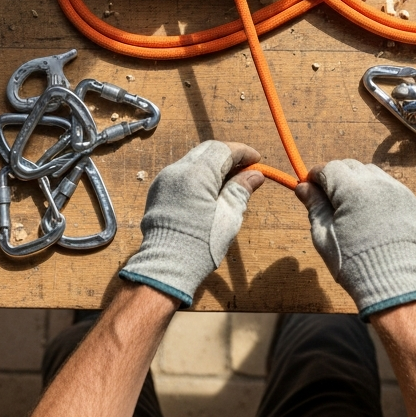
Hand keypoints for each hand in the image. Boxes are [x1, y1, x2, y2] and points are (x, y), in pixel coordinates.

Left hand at [118, 141, 264, 304]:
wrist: (166, 267)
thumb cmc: (201, 243)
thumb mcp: (229, 216)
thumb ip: (241, 189)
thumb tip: (256, 174)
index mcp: (195, 174)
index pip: (222, 149)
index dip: (243, 152)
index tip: (257, 161)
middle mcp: (176, 170)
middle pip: (207, 151)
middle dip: (228, 156)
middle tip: (246, 170)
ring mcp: (164, 180)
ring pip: (193, 161)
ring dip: (214, 165)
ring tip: (231, 182)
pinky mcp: (158, 192)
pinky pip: (182, 173)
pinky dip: (199, 175)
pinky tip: (211, 191)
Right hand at [296, 159, 415, 318]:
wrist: (390, 280)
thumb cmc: (351, 260)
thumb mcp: (324, 233)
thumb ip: (314, 205)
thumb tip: (302, 186)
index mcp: (352, 190)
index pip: (330, 168)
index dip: (317, 176)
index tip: (310, 188)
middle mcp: (376, 183)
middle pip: (350, 166)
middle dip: (336, 177)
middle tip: (329, 198)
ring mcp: (396, 190)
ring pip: (370, 173)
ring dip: (356, 181)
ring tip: (351, 205)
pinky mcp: (409, 200)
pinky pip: (387, 185)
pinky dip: (375, 191)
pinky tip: (370, 212)